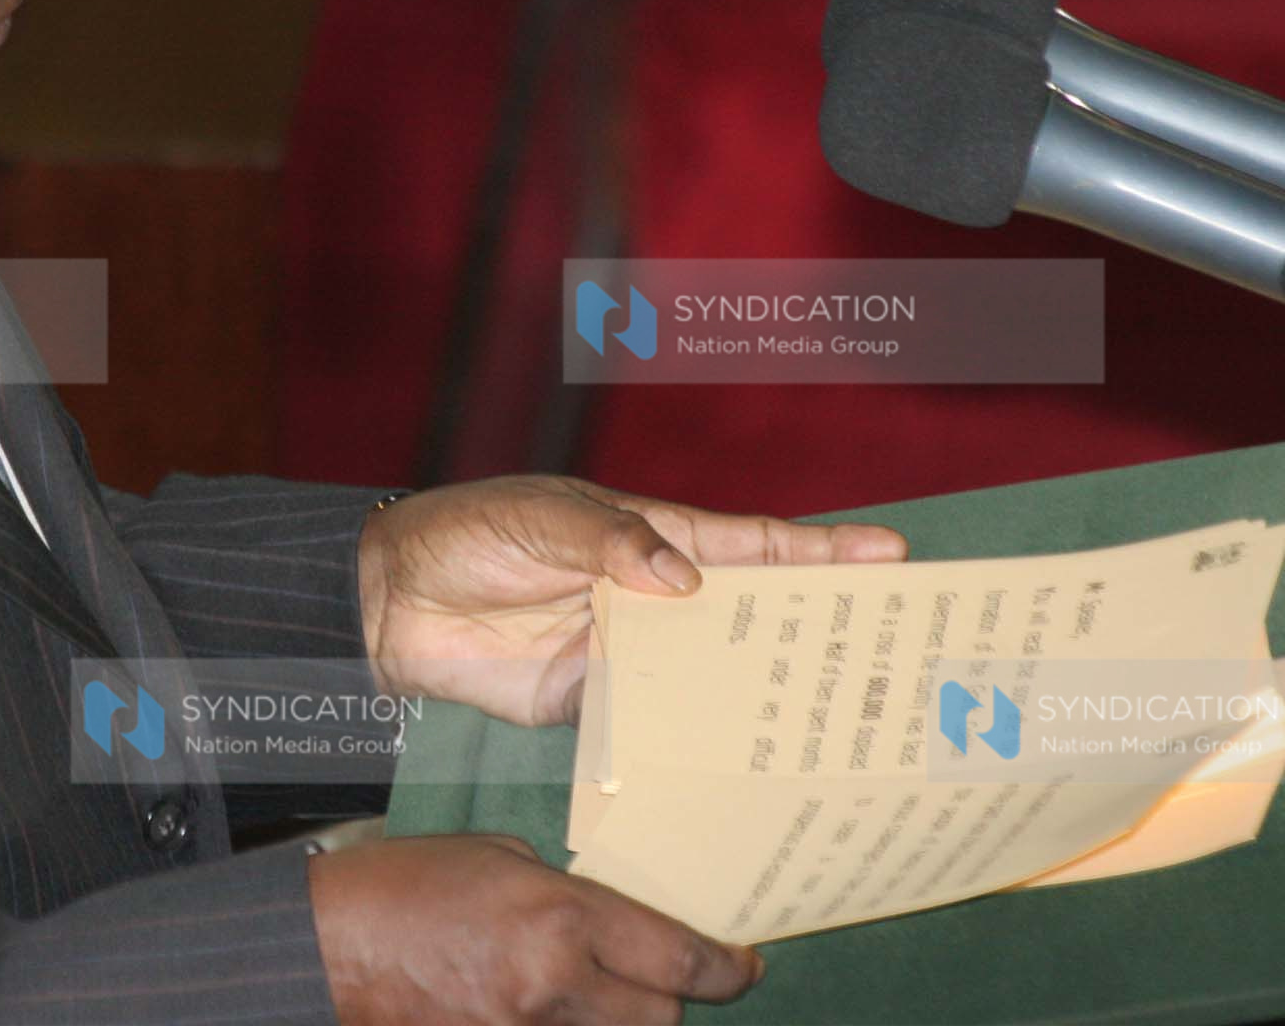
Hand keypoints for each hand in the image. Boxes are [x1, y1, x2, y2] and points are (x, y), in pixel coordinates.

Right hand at [309, 834, 762, 1024]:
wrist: (328, 946)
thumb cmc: (407, 885)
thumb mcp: (497, 860)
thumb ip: (564, 895)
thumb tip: (610, 927)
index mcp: (558, 916)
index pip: (675, 958)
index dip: (726, 970)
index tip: (746, 969)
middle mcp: (552, 984)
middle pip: (659, 1019)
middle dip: (668, 1002)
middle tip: (661, 981)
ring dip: (617, 1022)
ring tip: (597, 995)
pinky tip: (552, 1010)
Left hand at [358, 476, 907, 724]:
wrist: (390, 602)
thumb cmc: (467, 534)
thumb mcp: (540, 518)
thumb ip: (610, 540)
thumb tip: (682, 577)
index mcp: (648, 535)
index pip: (747, 544)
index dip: (817, 551)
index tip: (890, 554)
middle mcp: (649, 597)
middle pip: (748, 615)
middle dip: (817, 630)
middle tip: (894, 653)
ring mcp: (625, 653)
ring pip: (712, 676)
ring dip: (766, 695)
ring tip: (842, 720)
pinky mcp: (591, 704)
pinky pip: (656, 724)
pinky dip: (695, 743)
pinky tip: (745, 767)